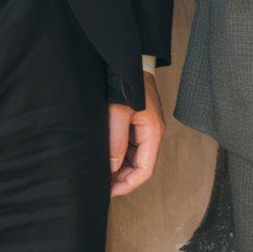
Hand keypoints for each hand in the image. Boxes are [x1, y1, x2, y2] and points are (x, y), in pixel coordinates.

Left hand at [109, 71, 165, 196]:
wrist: (128, 59)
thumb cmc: (126, 81)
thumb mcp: (118, 110)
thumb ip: (116, 139)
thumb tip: (111, 167)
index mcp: (153, 133)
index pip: (144, 171)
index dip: (127, 185)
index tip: (108, 192)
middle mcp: (152, 134)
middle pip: (140, 168)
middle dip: (121, 180)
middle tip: (99, 186)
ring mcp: (145, 129)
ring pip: (134, 159)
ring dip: (119, 169)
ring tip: (99, 175)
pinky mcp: (136, 124)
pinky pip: (130, 148)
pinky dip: (118, 157)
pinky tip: (103, 159)